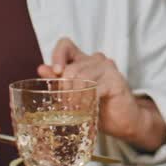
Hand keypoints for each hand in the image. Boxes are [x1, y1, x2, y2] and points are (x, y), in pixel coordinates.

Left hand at [40, 39, 159, 147]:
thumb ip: (59, 81)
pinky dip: (87, 100)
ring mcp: (108, 68)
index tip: (56, 73)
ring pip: (81, 77)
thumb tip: (41, 69)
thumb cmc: (99, 107)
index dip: (58, 55)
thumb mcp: (74, 95)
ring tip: (74, 109)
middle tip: (64, 104)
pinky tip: (87, 109)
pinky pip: (95, 88)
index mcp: (84, 60)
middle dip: (64, 89)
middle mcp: (96, 60)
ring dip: (74, 96)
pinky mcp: (116, 80)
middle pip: (71, 68)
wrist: (123, 121)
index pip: (66, 44)